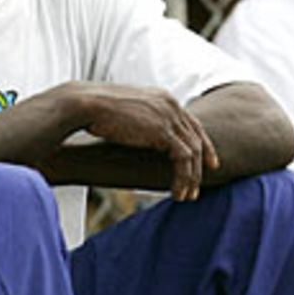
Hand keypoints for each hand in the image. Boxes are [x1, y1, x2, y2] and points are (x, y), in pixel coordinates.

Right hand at [78, 84, 219, 200]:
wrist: (86, 104)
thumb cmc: (96, 110)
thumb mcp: (125, 112)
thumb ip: (140, 121)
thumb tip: (140, 136)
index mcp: (163, 98)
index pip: (191, 123)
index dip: (202, 145)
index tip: (207, 164)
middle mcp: (171, 104)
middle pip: (197, 137)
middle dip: (200, 165)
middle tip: (196, 188)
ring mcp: (169, 116)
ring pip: (193, 151)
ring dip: (191, 177)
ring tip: (186, 196)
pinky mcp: (163, 131)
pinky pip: (184, 159)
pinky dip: (183, 178)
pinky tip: (176, 192)